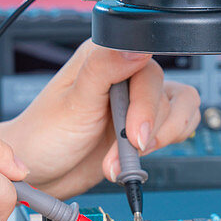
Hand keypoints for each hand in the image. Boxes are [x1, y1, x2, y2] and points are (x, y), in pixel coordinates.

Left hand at [0, 40, 200, 197]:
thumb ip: (104, 69)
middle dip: (148, 130)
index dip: (146, 104)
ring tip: (125, 159)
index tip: (135, 133)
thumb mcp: (73, 102)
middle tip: (126, 150)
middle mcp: (126, 74)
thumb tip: (138, 47)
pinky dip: (165, 145)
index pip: (149, 70)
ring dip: (159, 140)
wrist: (39, 173)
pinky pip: (179, 127)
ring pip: (181, 109)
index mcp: (106, 57)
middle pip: (167, 93)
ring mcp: (137, 102)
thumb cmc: (44, 136)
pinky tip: (136, 156)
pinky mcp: (145, 125)